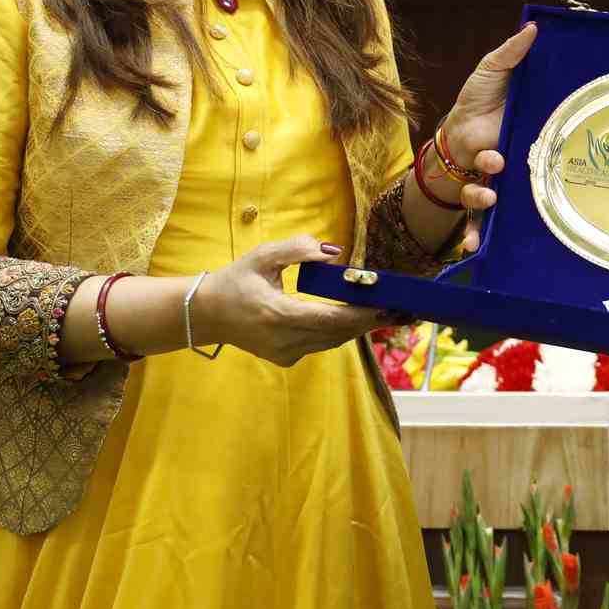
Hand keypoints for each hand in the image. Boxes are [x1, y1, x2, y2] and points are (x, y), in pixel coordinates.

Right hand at [196, 236, 391, 366]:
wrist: (205, 314)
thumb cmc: (235, 281)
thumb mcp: (263, 256)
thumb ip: (299, 250)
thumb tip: (335, 253)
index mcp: (278, 315)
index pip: (331, 319)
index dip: (362, 314)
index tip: (388, 304)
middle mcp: (284, 341)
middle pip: (339, 334)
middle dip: (371, 321)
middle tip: (403, 309)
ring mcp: (285, 354)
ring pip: (333, 342)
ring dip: (360, 327)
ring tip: (390, 313)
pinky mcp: (286, 358)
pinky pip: (322, 344)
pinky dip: (340, 331)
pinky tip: (359, 318)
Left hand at [440, 22, 539, 233]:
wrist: (454, 125)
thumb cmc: (479, 99)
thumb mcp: (493, 71)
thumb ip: (512, 53)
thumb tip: (532, 27)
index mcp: (524, 134)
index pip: (540, 145)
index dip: (542, 152)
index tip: (535, 148)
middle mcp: (514, 160)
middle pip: (520, 176)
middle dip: (511, 177)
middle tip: (499, 164)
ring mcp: (495, 179)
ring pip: (499, 198)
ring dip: (489, 200)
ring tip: (486, 194)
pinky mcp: (477, 192)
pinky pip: (480, 219)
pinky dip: (478, 235)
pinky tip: (472, 248)